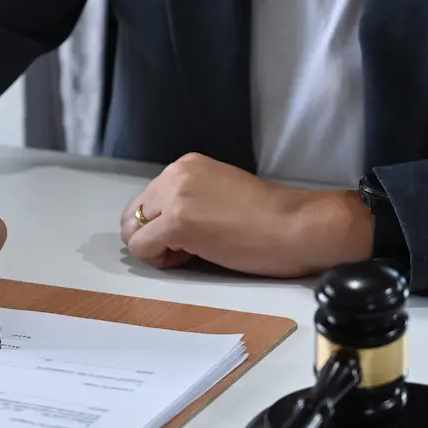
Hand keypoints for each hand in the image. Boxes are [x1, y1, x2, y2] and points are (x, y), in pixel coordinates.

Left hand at [120, 153, 371, 277]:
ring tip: (190, 254)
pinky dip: (159, 261)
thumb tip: (163, 227)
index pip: (148, 200)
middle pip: (134, 214)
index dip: (163, 225)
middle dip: (153, 237)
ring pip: (132, 232)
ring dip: (155, 249)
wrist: (296, 226)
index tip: (192, 235)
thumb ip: (189, 201)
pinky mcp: (178, 223)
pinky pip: (141, 249)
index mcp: (185, 166)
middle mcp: (174, 174)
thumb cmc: (268, 218)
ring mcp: (175, 197)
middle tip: (188, 250)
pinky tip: (190, 258)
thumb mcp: (219, 194)